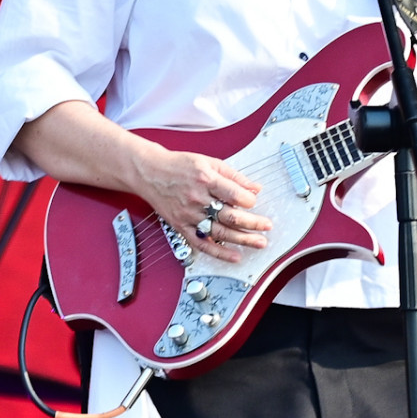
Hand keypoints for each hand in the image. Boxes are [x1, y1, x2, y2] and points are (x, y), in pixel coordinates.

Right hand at [129, 144, 266, 263]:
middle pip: (230, 216)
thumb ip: (233, 176)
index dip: (249, 200)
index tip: (254, 202)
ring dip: (243, 239)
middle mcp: (197, 198)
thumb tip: (254, 187)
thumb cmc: (178, 166)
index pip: (235, 194)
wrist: (150, 172)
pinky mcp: (182, 226)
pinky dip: (220, 252)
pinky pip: (203, 244)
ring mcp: (189, 215)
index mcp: (206, 178)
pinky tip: (234, 256)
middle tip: (266, 226)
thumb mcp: (208, 161)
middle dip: (253, 223)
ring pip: (220, 232)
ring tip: (259, 242)